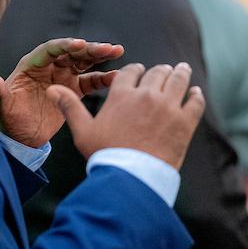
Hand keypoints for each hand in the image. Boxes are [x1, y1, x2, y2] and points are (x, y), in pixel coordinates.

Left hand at [0, 38, 123, 147]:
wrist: (19, 138)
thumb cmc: (7, 120)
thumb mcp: (1, 107)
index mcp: (32, 65)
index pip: (51, 50)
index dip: (66, 45)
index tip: (81, 44)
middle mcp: (49, 67)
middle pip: (72, 52)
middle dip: (90, 49)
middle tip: (109, 48)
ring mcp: (62, 77)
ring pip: (84, 62)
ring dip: (100, 56)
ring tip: (117, 51)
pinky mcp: (72, 90)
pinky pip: (90, 81)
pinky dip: (103, 78)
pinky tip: (117, 77)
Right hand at [50, 62, 204, 168]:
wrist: (131, 178)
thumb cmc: (105, 155)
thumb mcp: (83, 131)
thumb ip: (71, 107)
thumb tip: (52, 89)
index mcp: (122, 95)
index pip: (132, 71)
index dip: (136, 70)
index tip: (140, 73)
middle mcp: (147, 95)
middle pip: (157, 72)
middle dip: (160, 71)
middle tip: (164, 71)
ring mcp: (168, 107)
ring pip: (179, 80)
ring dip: (181, 73)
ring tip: (182, 70)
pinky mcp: (185, 122)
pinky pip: (195, 102)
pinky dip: (196, 95)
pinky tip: (195, 93)